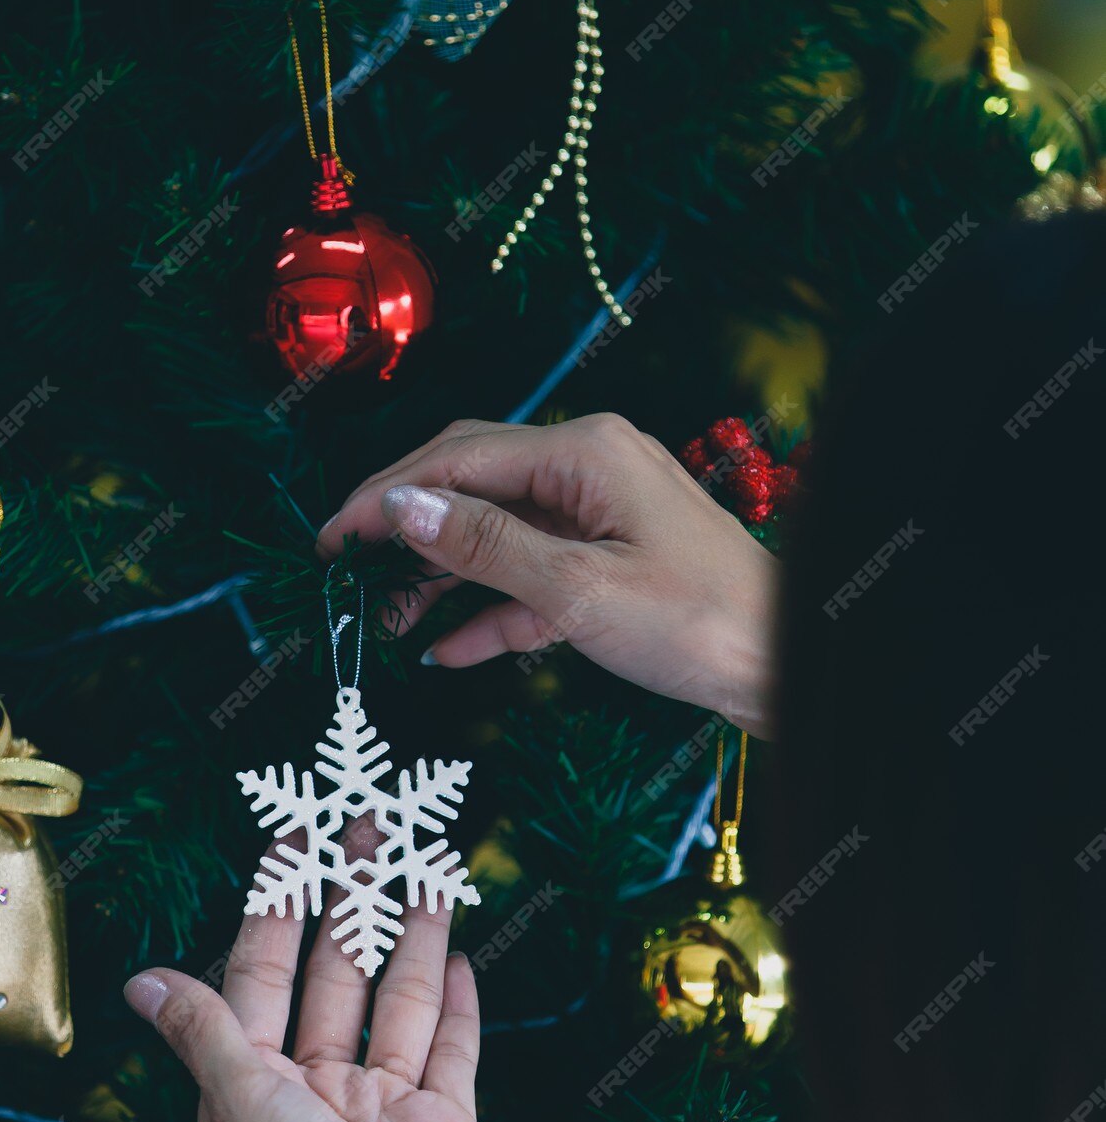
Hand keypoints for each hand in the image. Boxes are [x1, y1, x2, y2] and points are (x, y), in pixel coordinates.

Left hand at [124, 854, 488, 1121]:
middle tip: (372, 826)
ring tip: (429, 867)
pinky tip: (461, 955)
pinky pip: (451, 1050)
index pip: (264, 969)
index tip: (296, 834)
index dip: (278, 900)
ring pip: (398, 1000)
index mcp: (257, 1083)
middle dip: (352, 896)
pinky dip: (457, 1004)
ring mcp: (384, 1105)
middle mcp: (316, 1088)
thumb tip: (138, 981)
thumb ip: (204, 1030)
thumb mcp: (240, 1101)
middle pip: (336, 972)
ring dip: (412, 933)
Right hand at [319, 413, 777, 736]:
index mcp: (586, 452)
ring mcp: (604, 513)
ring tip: (384, 621)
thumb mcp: (578, 589)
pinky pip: (535, 575)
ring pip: (499, 533)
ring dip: (442, 575)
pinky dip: (492, 608)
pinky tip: (446, 649)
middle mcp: (592, 467)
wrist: (790, 668)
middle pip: (473, 483)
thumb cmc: (700, 625)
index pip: (459, 459)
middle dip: (406, 526)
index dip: (386, 496)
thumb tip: (404, 508)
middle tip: (342, 569)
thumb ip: (484, 547)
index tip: (330, 537)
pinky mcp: (613, 561)